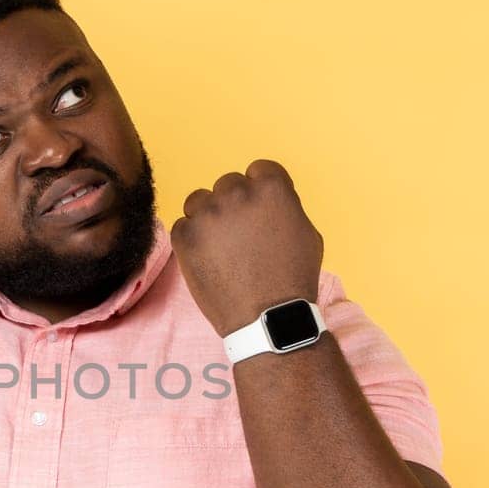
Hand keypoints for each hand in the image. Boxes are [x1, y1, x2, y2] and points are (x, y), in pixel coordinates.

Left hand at [169, 159, 323, 334]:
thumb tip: (267, 200)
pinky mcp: (184, 235)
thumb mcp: (306, 231)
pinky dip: (191, 240)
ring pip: (200, 201)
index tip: (259, 213)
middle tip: (240, 237)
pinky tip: (208, 260)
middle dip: (233, 206)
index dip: (260, 194)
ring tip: (221, 248)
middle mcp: (236, 192)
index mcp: (270, 187)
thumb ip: (284, 206)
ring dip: (208, 218)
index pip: (259, 170)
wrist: (267, 316)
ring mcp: (207, 213)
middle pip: (228, 185)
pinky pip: (183, 226)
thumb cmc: (293, 277)